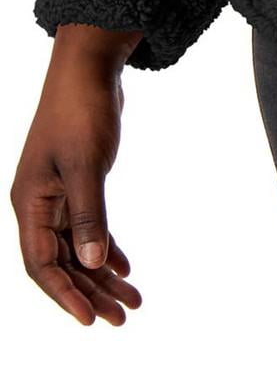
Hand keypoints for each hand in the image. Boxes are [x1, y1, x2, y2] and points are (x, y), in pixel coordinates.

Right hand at [11, 24, 145, 325]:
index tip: (92, 320)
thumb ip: (89, 215)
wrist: (89, 68)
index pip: (43, 264)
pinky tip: (124, 267)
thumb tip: (93, 264)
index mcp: (30, 203)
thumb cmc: (82, 111)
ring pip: (78, 248)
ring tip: (133, 301)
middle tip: (123, 317)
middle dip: (91, 292)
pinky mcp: (78, 184)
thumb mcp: (86, 165)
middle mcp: (39, 204)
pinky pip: (88, 228)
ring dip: (102, 274)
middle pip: (63, 262)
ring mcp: (58, 194)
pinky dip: (106, 247)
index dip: (66, 295)